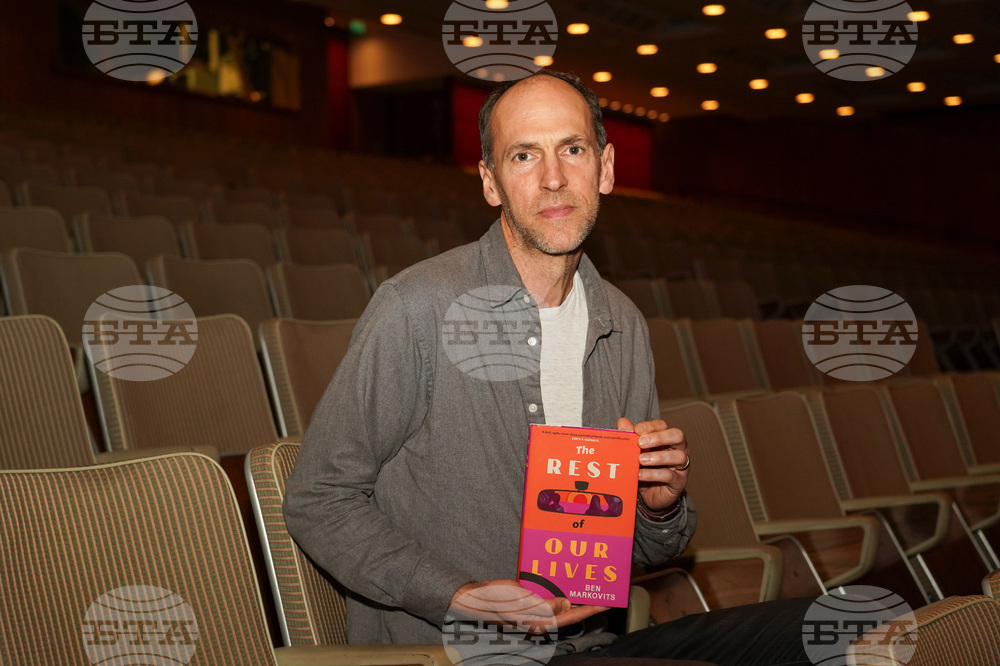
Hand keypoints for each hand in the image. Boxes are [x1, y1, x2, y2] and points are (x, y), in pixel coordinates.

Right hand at [448, 579, 607, 632]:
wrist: (478, 597)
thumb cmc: (497, 600)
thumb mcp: (523, 602)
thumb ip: (546, 605)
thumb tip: (567, 604)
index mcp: (541, 622)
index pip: (573, 617)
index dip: (591, 609)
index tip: (608, 602)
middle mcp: (542, 619)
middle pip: (571, 612)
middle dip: (587, 602)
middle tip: (604, 591)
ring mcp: (537, 611)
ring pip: (563, 604)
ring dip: (576, 595)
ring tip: (591, 585)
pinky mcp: (532, 603)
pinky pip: (551, 597)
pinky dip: (561, 590)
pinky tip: (568, 581)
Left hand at [618, 417, 688, 512]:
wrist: (649, 495)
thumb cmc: (645, 468)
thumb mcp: (636, 452)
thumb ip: (630, 437)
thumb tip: (622, 422)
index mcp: (668, 438)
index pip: (663, 426)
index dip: (651, 426)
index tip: (637, 430)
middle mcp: (679, 449)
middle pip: (677, 436)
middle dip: (659, 437)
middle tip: (641, 443)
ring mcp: (681, 466)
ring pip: (678, 456)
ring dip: (658, 457)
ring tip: (640, 460)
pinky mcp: (679, 482)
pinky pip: (670, 476)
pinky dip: (654, 474)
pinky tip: (640, 474)